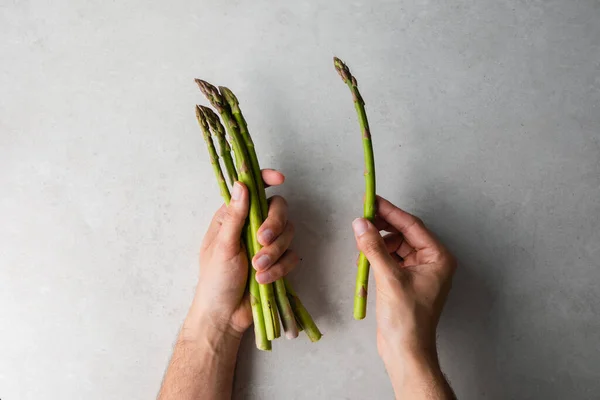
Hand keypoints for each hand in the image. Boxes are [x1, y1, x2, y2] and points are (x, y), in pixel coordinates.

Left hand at [188, 169, 298, 339]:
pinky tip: (264, 280)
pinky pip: (291, 256)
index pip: (253, 190)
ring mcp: (267, 245)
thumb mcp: (222, 246)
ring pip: (288, 233)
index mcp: (233, 217)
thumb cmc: (215, 280)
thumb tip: (242, 184)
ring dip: (274, 252)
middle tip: (263, 240)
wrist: (225, 315)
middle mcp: (252, 226)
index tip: (280, 179)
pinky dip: (280, 268)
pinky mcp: (279, 262)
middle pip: (278, 209)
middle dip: (274, 225)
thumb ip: (235, 215)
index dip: (266, 179)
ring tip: (257, 268)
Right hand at [352, 196, 456, 360]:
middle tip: (361, 219)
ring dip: (377, 244)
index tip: (372, 200)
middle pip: (404, 234)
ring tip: (360, 244)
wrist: (406, 350)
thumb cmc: (406, 317)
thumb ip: (373, 247)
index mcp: (438, 258)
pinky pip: (391, 260)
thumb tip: (360, 223)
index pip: (412, 226)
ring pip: (395, 247)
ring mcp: (419, 272)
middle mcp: (432, 262)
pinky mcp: (406, 282)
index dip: (390, 212)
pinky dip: (377, 257)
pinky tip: (364, 259)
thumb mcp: (388, 277)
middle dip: (382, 228)